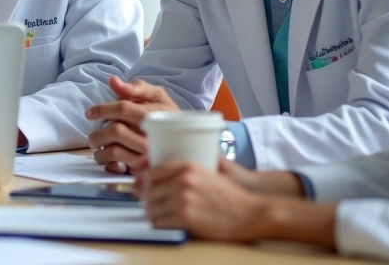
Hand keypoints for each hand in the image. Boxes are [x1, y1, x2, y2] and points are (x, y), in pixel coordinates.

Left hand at [85, 76, 179, 172]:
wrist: (185, 141)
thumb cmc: (166, 114)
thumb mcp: (156, 96)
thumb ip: (136, 87)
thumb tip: (112, 81)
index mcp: (154, 115)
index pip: (123, 109)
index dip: (102, 109)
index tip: (89, 114)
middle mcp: (152, 137)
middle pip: (115, 131)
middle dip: (98, 133)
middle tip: (93, 138)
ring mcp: (148, 155)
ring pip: (113, 151)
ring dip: (99, 151)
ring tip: (99, 148)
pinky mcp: (145, 170)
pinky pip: (118, 168)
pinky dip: (108, 164)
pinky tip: (109, 160)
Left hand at [140, 160, 271, 240]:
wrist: (250, 212)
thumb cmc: (230, 194)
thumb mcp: (209, 171)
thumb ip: (186, 169)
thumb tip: (160, 170)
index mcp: (187, 166)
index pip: (152, 171)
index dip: (141, 179)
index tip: (138, 184)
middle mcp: (183, 180)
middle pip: (149, 189)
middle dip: (144, 197)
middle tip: (145, 202)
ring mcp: (183, 199)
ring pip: (152, 206)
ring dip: (150, 212)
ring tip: (154, 214)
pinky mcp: (186, 217)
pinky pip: (160, 221)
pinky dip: (158, 224)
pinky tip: (161, 223)